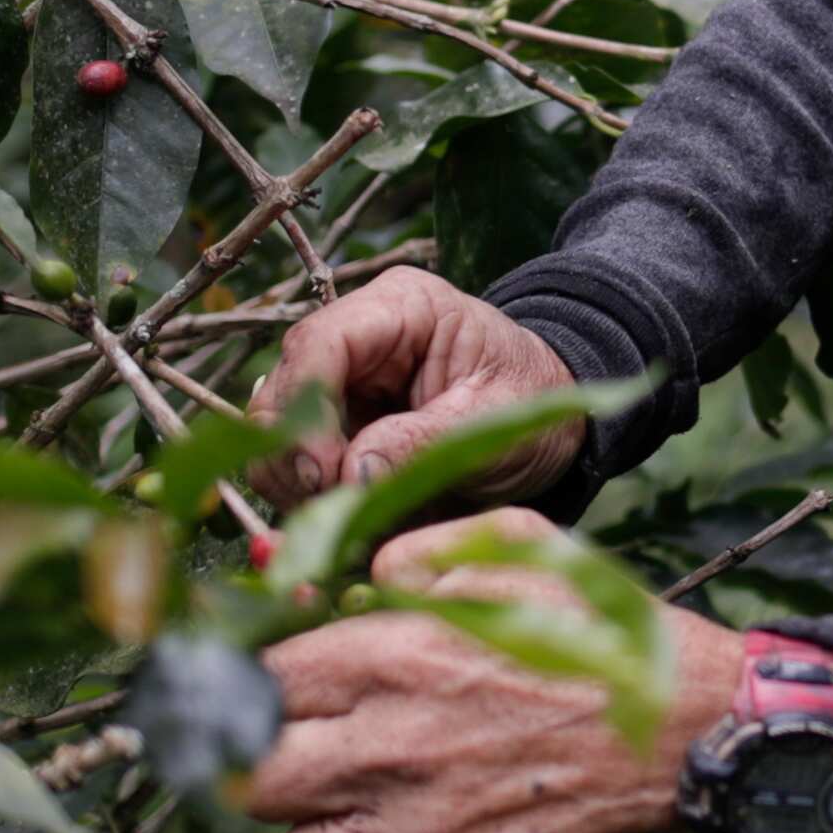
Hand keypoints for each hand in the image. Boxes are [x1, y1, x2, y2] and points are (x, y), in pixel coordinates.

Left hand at [243, 507, 747, 832]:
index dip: (256, 690)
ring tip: (376, 810)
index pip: (253, 686)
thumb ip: (421, 553)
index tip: (281, 696)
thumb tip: (362, 582)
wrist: (696, 736)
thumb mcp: (519, 549)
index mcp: (389, 658)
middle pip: (252, 784)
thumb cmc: (608, 637)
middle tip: (312, 758)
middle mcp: (387, 750)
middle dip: (271, 768)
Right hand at [252, 265, 585, 508]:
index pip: (320, 344)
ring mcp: (342, 384)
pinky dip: (314, 503)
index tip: (322, 477)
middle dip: (296, 460)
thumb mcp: (495, 423)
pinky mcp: (337, 427)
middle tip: (332, 516)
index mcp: (401, 307)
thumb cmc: (535, 403)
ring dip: (301, 489)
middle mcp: (358, 337)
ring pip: (276, 436)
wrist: (556, 424)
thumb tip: (351, 476)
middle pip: (282, 392)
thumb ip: (423, 444)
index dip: (307, 413)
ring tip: (351, 525)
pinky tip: (352, 524)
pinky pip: (295, 468)